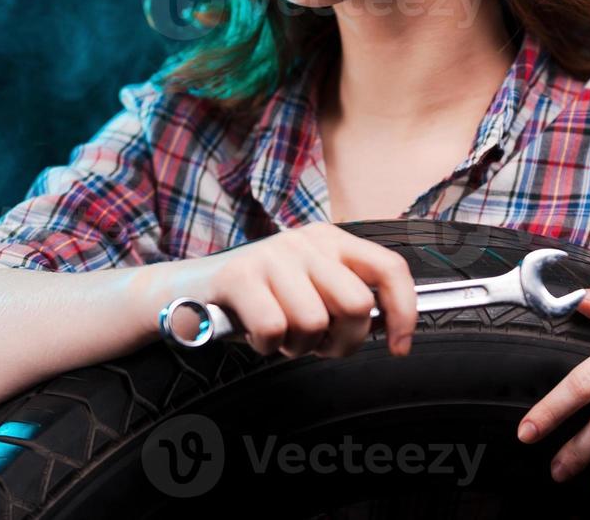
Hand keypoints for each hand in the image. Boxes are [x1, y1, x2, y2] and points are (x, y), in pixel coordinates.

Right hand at [162, 223, 417, 358]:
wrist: (186, 291)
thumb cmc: (258, 299)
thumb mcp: (310, 289)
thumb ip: (346, 299)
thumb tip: (391, 327)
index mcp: (332, 241)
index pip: (389, 269)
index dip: (404, 311)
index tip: (400, 347)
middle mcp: (306, 242)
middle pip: (355, 304)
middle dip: (342, 341)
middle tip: (317, 346)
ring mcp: (272, 255)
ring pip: (314, 321)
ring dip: (298, 346)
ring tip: (282, 336)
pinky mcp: (239, 275)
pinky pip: (274, 328)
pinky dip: (268, 347)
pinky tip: (256, 336)